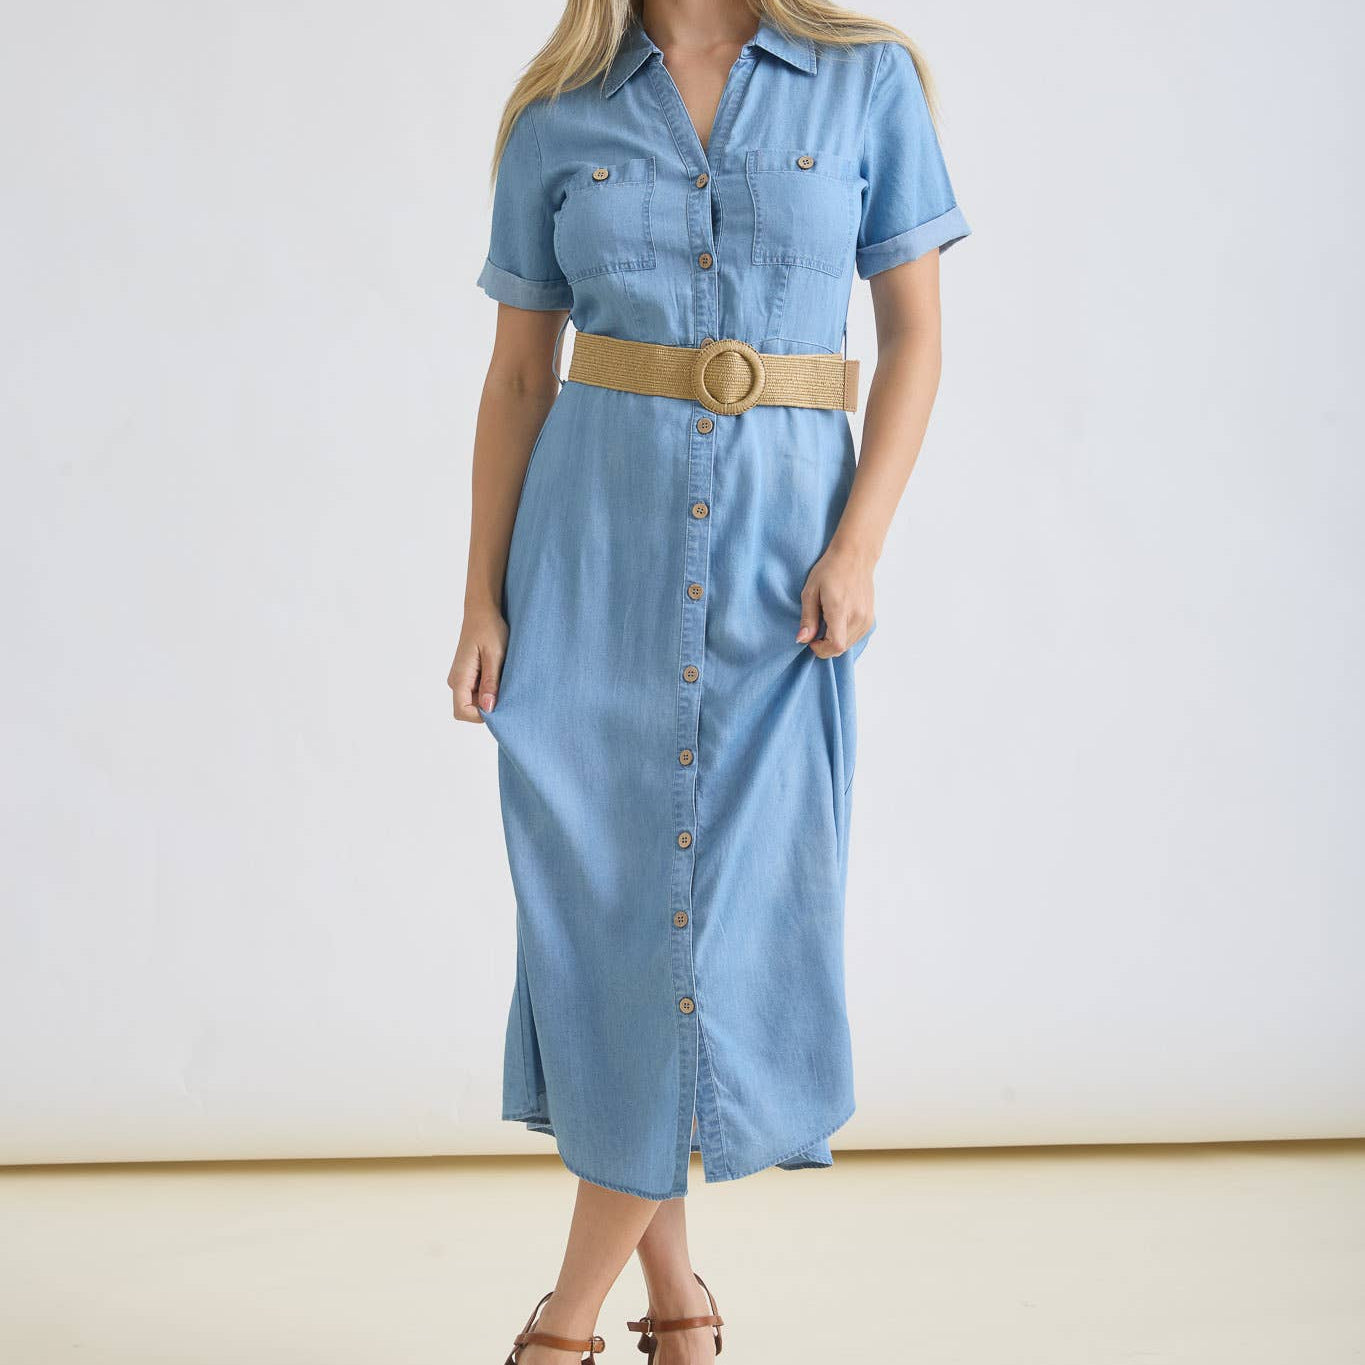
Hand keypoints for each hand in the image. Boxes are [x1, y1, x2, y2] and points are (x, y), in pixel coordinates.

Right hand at [448, 607, 508, 722]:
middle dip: (489, 705)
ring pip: (476, 701)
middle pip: (470, 709)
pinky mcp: (468, 675)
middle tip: (507, 688)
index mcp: (459, 677)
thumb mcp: (495, 655)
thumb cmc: (489, 628)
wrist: (483, 611)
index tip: (500, 704)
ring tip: (504, 677)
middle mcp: (456, 681)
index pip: (462, 712)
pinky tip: (500, 674)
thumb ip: (491, 683)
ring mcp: (461, 678)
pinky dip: (491, 688)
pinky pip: (478, 691)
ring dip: (491, 695)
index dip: (481, 715)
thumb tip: (488, 708)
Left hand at [796, 543, 874, 658]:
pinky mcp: (870, 618)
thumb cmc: (830, 570)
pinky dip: (845, 636)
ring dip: (835, 641)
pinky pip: (856, 637)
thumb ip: (807, 618)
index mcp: (840, 609)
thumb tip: (802, 640)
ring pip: (849, 645)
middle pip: (841, 648)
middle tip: (816, 629)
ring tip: (827, 622)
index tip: (812, 639)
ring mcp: (866, 618)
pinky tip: (838, 621)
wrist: (855, 557)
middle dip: (825, 646)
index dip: (821, 649)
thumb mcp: (810, 591)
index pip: (835, 645)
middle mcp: (857, 616)